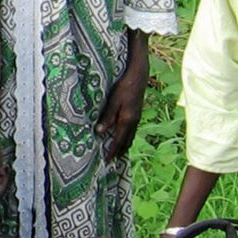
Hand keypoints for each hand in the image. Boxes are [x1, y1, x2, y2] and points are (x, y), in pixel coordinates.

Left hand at [96, 47, 147, 161]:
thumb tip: (98, 132)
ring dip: (124, 146)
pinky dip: (127, 138)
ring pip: (130, 136)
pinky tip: (123, 137)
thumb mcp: (113, 101)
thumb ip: (107, 117)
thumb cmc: (124, 86)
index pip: (118, 140)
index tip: (107, 160)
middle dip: (119, 152)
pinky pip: (132, 130)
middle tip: (112, 162)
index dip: (113, 151)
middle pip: (126, 142)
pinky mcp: (137, 113)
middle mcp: (134, 121)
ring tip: (118, 154)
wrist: (138, 75)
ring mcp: (137, 117)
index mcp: (127, 120)